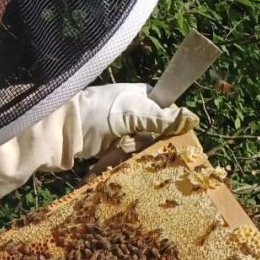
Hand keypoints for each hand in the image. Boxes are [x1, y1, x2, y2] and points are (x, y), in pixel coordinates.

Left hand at [76, 83, 199, 158]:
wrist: (66, 129)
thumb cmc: (101, 111)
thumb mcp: (135, 112)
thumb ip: (162, 118)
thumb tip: (193, 119)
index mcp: (143, 97)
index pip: (167, 111)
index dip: (172, 125)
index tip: (176, 138)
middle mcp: (135, 113)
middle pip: (158, 133)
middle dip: (155, 143)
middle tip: (151, 149)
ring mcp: (125, 132)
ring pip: (145, 148)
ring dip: (140, 154)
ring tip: (133, 154)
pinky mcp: (114, 149)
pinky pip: (131, 158)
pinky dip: (129, 161)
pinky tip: (126, 163)